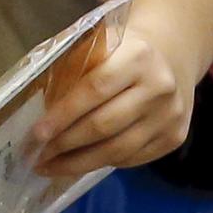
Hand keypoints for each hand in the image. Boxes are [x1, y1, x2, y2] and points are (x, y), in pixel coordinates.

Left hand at [30, 25, 192, 178]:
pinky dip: (102, 163)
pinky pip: (133, 158)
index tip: (36, 134)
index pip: (94, 89)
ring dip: (80, 163)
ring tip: (52, 166)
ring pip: (119, 149)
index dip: (63, 114)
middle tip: (38, 155)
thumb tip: (36, 109)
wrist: (171, 56)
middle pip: (105, 125)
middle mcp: (159, 88)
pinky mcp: (176, 138)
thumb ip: (72, 70)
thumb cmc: (120, 50)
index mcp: (136, 57)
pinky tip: (80, 163)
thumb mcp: (97, 46)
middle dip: (66, 144)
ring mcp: (170, 116)